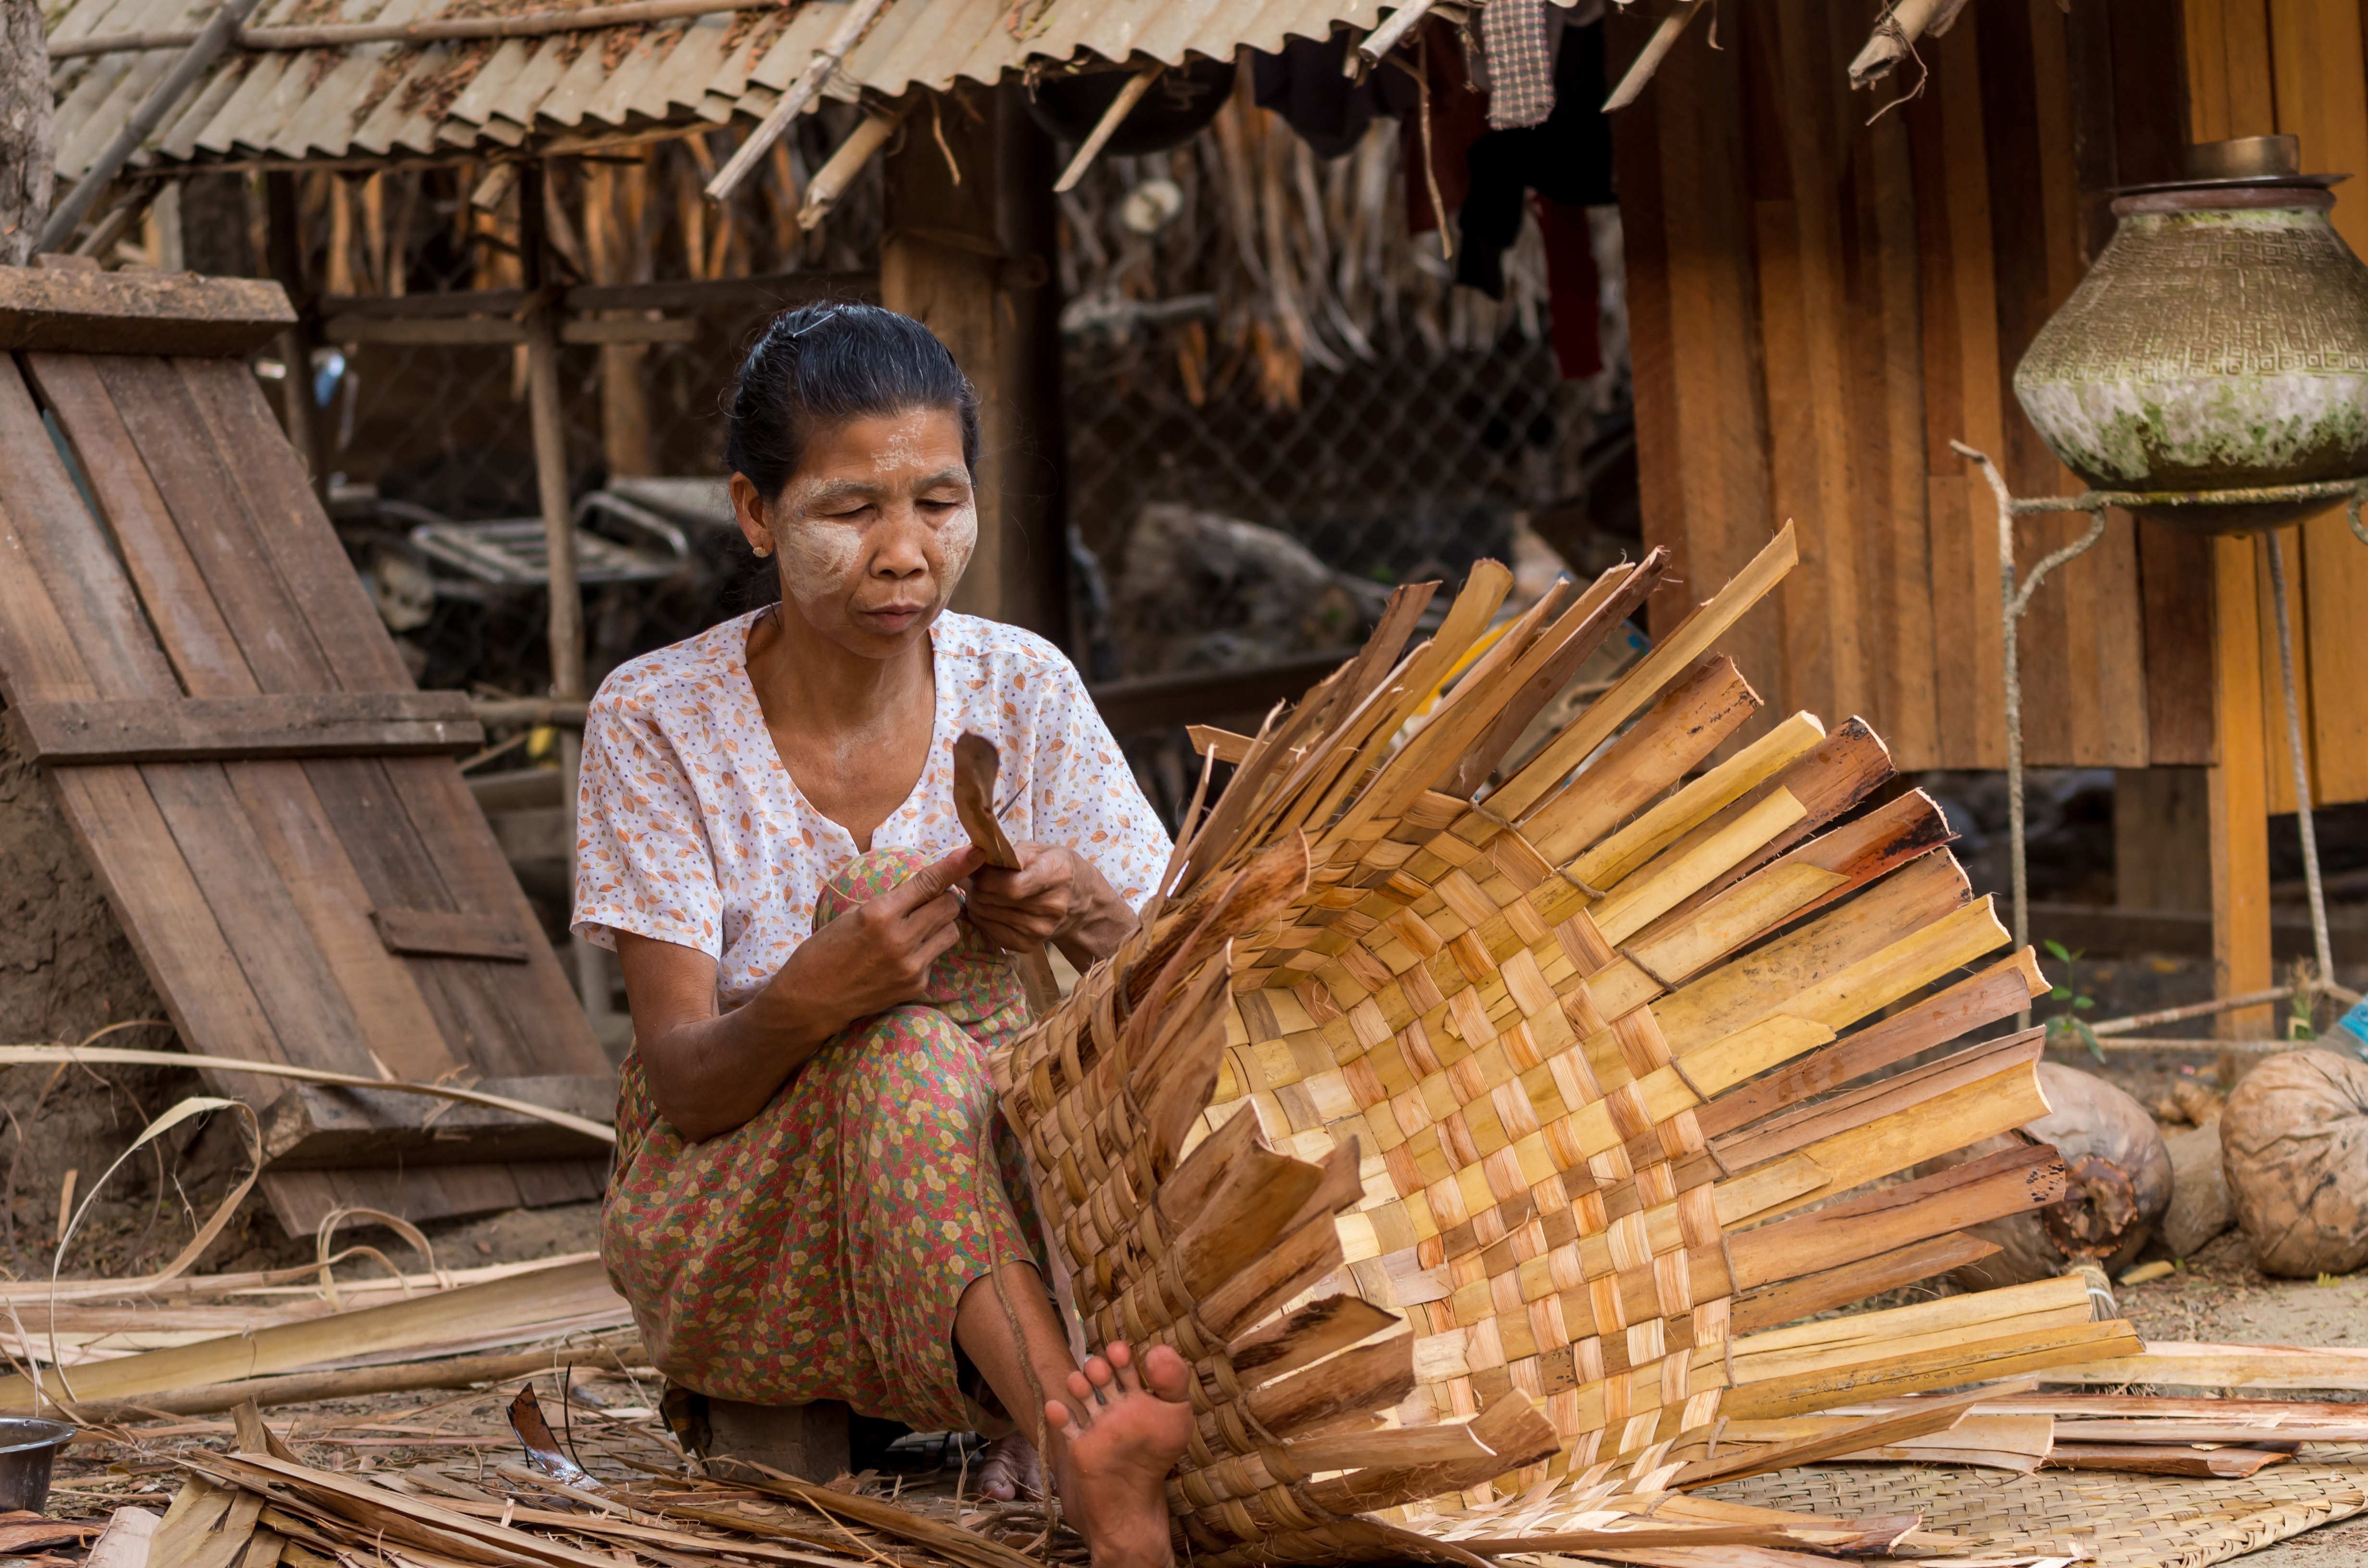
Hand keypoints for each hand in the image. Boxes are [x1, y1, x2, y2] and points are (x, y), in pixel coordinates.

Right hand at [785, 844, 984, 1022]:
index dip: (957, 865)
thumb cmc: (825, 950)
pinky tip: (903, 956)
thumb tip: (924, 887)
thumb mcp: (853, 914)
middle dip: (945, 898)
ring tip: (917, 928)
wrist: (810, 1000)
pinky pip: (937, 957)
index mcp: (880, 914)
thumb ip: (890, 901)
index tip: (978, 851)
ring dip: (941, 924)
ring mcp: (911, 965)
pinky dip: (927, 951)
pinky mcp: (916, 985)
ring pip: (951, 931)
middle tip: (929, 901)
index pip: (929, 883)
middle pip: (950, 906)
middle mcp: (900, 939)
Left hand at [965, 842, 1080, 952]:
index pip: (1012, 885)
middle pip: (995, 900)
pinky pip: (990, 931)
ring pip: (987, 916)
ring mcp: (1040, 929)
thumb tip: (982, 857)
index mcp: (1056, 875)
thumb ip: (1013, 853)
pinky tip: (987, 907)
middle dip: (977, 887)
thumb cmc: (1055, 868)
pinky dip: (981, 918)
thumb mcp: (1041, 850)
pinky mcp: (1028, 944)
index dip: (986, 877)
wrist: (1079, 902)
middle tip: (975, 878)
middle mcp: (1051, 907)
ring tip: (981, 891)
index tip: (978, 867)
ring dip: (976, 901)